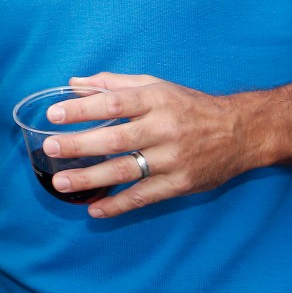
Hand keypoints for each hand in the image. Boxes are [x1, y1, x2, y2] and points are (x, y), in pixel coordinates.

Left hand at [39, 72, 258, 218]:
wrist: (241, 132)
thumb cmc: (190, 106)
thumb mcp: (156, 86)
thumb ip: (114, 84)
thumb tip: (74, 83)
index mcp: (156, 100)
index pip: (113, 103)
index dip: (82, 109)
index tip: (54, 114)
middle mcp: (164, 128)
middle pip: (115, 138)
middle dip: (78, 145)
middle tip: (50, 148)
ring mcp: (172, 159)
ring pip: (124, 170)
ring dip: (89, 178)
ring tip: (61, 182)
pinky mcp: (179, 184)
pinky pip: (142, 197)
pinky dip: (116, 205)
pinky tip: (93, 209)